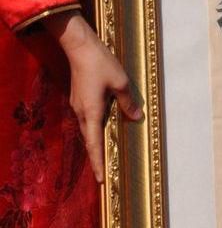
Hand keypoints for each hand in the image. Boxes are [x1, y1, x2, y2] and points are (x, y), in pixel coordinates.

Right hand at [49, 10, 142, 182]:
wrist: (80, 47)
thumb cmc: (101, 64)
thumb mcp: (121, 83)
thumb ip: (128, 103)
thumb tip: (135, 119)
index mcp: (92, 112)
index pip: (94, 144)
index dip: (98, 163)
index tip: (101, 180)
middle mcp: (82, 112)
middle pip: (89, 140)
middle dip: (97, 157)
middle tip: (103, 174)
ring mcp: (78, 105)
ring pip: (88, 129)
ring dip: (95, 142)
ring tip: (105, 155)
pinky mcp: (79, 98)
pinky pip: (87, 118)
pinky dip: (94, 128)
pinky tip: (103, 128)